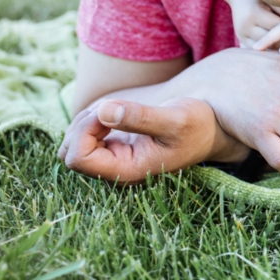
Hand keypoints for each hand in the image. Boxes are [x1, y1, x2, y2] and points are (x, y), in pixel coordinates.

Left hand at [58, 97, 235, 183]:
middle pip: (69, 152)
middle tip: (111, 108)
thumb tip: (104, 111)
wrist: (210, 125)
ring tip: (119, 108)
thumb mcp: (175, 118)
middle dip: (82, 126)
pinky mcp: (112, 144)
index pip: (78, 158)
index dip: (84, 131)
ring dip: (86, 120)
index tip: (109, 111)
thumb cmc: (198, 125)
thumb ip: (140, 117)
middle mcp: (114, 169)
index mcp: (127, 171)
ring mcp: (111, 158)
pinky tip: (117, 111)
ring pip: (71, 142)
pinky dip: (91, 117)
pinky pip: (82, 133)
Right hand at [229, 0, 279, 49]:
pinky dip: (267, 54)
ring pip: (262, 49)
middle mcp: (245, 26)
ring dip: (277, 53)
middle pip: (270, 40)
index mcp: (254, 14)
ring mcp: (240, 34)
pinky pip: (255, 51)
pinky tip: (279, 56)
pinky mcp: (239, 39)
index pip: (277, 27)